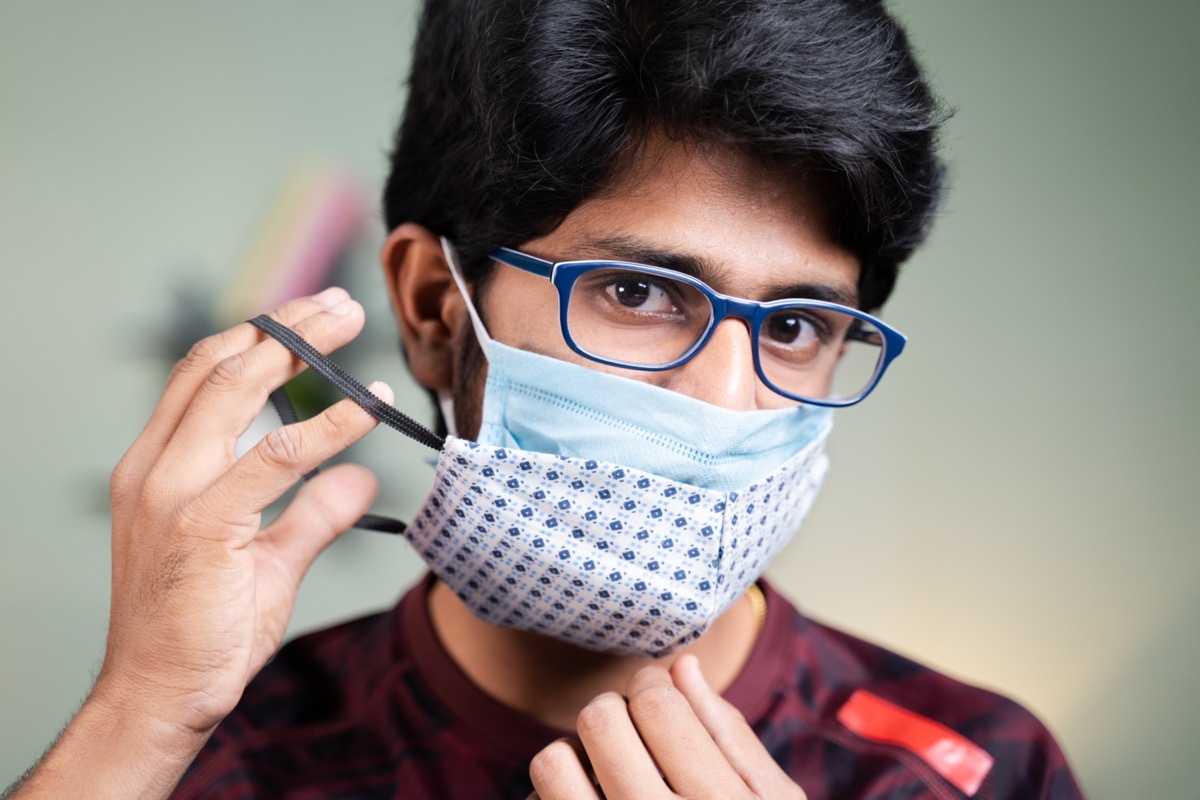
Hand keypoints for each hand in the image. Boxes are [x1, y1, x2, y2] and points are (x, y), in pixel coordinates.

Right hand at [95, 288, 388, 735]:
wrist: (161, 696)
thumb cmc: (204, 630)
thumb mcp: (268, 559)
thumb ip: (312, 514)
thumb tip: (359, 478)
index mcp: (158, 466)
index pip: (202, 376)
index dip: (258, 338)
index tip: (311, 316)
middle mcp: (157, 467)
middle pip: (221, 366)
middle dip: (284, 325)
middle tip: (340, 304)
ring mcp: (173, 492)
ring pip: (238, 392)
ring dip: (301, 349)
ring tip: (350, 322)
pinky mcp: (203, 524)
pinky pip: (275, 458)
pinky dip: (327, 425)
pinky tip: (367, 409)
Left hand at [528, 655, 806, 799]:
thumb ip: (730, 736)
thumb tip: (681, 665)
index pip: (658, 704)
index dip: (652, 686)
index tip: (657, 699)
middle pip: (600, 720)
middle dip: (612, 713)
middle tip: (630, 734)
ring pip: (552, 762)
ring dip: (573, 757)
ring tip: (601, 775)